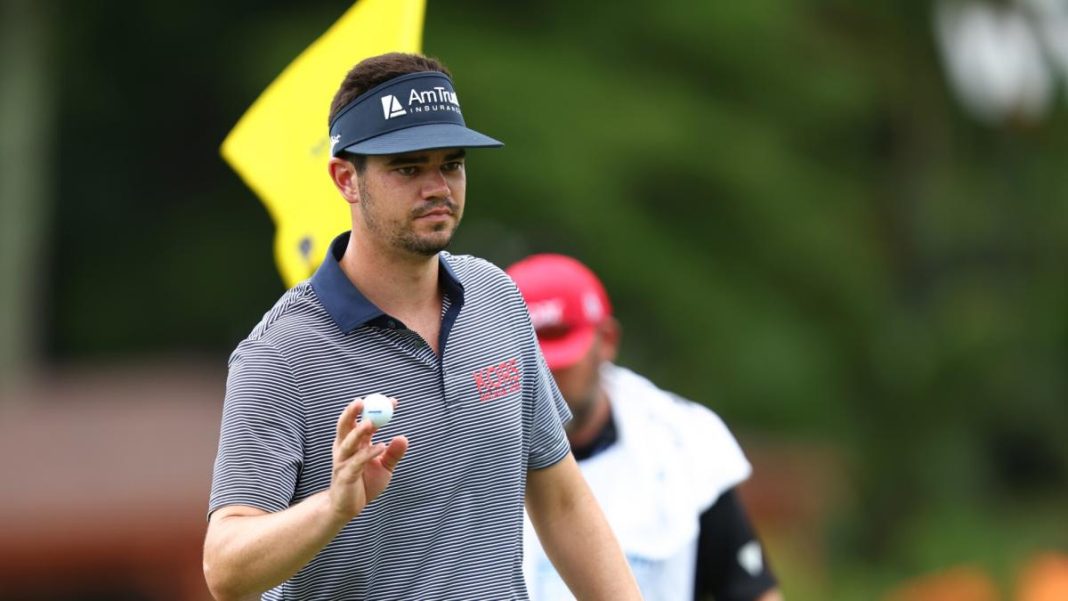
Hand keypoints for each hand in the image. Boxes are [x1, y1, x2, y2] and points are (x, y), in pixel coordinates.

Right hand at [328, 396, 407, 519]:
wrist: (347, 508)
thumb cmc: (364, 484)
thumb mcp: (384, 468)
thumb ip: (393, 454)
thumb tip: (403, 438)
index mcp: (355, 443)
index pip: (364, 421)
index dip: (376, 410)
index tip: (394, 401)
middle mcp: (346, 449)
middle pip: (346, 426)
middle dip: (353, 412)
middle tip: (364, 400)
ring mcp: (343, 461)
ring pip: (348, 442)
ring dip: (358, 432)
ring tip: (371, 423)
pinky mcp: (345, 475)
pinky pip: (356, 462)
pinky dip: (368, 453)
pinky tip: (381, 447)